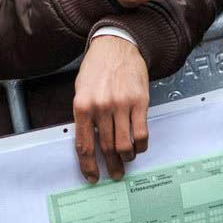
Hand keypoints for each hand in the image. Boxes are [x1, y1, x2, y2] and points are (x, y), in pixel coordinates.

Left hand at [72, 36, 149, 183]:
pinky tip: (138, 146)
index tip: (93, 176)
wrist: (116, 45)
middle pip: (105, 147)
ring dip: (126, 156)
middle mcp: (101, 107)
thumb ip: (83, 116)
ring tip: (127, 158)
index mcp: (82, 106)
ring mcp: (121, 105)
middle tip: (115, 173)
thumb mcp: (81, 90)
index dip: (88, 165)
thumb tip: (88, 143)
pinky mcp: (139, 102)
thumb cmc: (97, 67)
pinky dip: (140, 145)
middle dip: (111, 165)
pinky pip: (141, 133)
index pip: (84, 145)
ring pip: (124, 144)